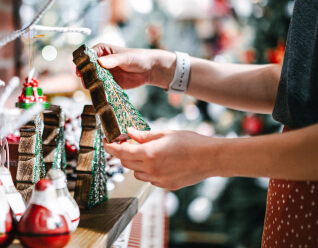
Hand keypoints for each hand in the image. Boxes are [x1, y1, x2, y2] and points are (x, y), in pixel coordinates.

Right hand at [75, 43, 175, 89]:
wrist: (150, 69)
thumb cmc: (138, 58)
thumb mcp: (126, 57)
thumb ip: (113, 60)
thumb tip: (100, 62)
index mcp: (102, 50)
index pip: (88, 55)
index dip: (83, 62)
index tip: (80, 71)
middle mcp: (101, 61)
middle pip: (87, 68)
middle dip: (85, 75)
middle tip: (85, 82)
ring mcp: (104, 73)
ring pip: (92, 78)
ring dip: (90, 83)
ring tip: (90, 88)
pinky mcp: (108, 83)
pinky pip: (100, 87)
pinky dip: (97, 90)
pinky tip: (97, 93)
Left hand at [104, 127, 218, 189]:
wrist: (211, 158)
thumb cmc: (190, 142)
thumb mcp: (165, 134)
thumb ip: (144, 136)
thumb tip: (129, 133)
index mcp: (149, 154)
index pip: (121, 153)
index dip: (111, 148)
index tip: (107, 143)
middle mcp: (151, 170)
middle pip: (126, 164)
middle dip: (124, 154)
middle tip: (130, 143)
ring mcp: (159, 180)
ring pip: (137, 173)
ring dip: (136, 163)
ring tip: (149, 153)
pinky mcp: (166, 186)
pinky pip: (149, 179)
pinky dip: (149, 171)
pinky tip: (160, 162)